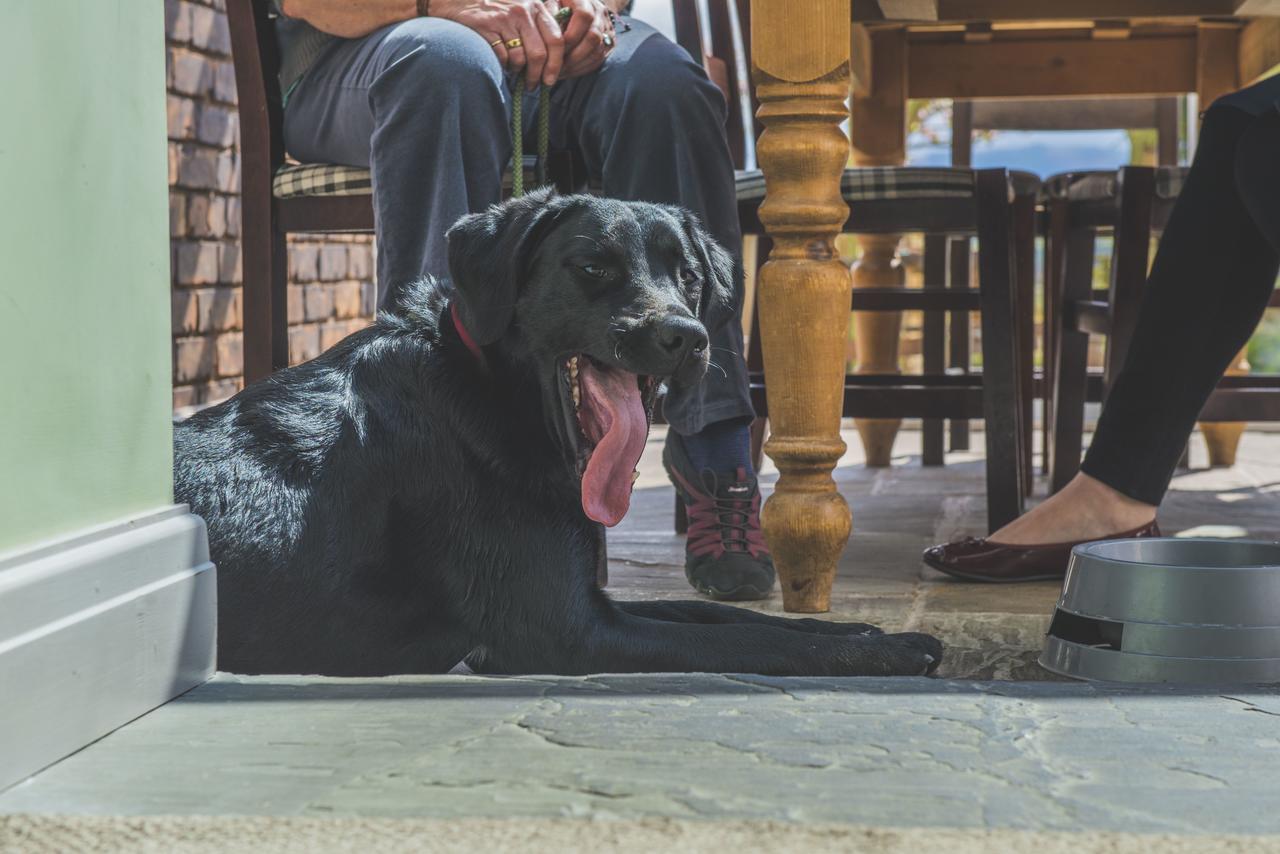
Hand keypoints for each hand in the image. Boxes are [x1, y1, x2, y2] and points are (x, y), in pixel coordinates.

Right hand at [432, 0, 565, 88]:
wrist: (461, 0)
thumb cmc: (497, 11)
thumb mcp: (523, 11)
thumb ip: (540, 28)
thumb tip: (555, 61)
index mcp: (537, 7)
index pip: (556, 40)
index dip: (556, 65)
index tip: (550, 81)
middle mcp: (523, 11)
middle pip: (539, 54)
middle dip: (536, 76)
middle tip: (532, 86)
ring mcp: (504, 18)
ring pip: (520, 59)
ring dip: (517, 71)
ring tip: (513, 69)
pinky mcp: (487, 27)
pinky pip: (502, 57)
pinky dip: (503, 65)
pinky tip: (500, 61)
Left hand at [546, 0, 614, 79]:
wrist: (581, 6)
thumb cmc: (560, 6)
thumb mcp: (552, 4)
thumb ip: (550, 16)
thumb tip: (545, 37)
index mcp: (584, 0)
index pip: (583, 16)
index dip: (570, 35)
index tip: (555, 49)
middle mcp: (599, 12)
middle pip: (593, 37)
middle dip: (573, 55)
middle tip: (556, 66)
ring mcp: (607, 28)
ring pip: (597, 51)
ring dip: (578, 64)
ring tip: (561, 72)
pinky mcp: (609, 42)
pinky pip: (599, 60)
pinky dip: (583, 68)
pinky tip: (569, 71)